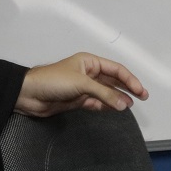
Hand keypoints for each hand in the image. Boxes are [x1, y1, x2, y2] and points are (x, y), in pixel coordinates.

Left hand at [16, 52, 148, 116]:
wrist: (28, 94)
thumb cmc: (52, 80)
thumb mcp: (82, 84)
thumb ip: (104, 94)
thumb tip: (124, 104)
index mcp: (89, 62)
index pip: (116, 69)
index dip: (130, 79)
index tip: (140, 91)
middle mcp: (88, 73)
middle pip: (113, 81)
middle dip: (127, 89)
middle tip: (142, 97)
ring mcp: (84, 88)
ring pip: (107, 93)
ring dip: (118, 99)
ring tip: (130, 105)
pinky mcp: (78, 100)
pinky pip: (98, 103)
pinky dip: (107, 106)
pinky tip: (115, 109)